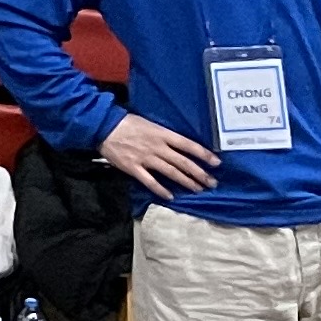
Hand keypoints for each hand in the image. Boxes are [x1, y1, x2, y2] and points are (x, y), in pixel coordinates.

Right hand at [99, 113, 221, 197]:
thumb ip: (165, 135)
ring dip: (186, 182)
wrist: (103, 127)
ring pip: (170, 173)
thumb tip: (180, 146)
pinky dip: (161, 190)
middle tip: (212, 183)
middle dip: (199, 173)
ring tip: (198, 189)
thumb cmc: (128, 123)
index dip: (203, 155)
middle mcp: (157, 147)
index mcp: (162, 134)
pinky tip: (171, 196)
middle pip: (183, 162)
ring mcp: (145, 159)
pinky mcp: (133, 168)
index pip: (188, 145)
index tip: (217, 163)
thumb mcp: (150, 124)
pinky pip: (150, 181)